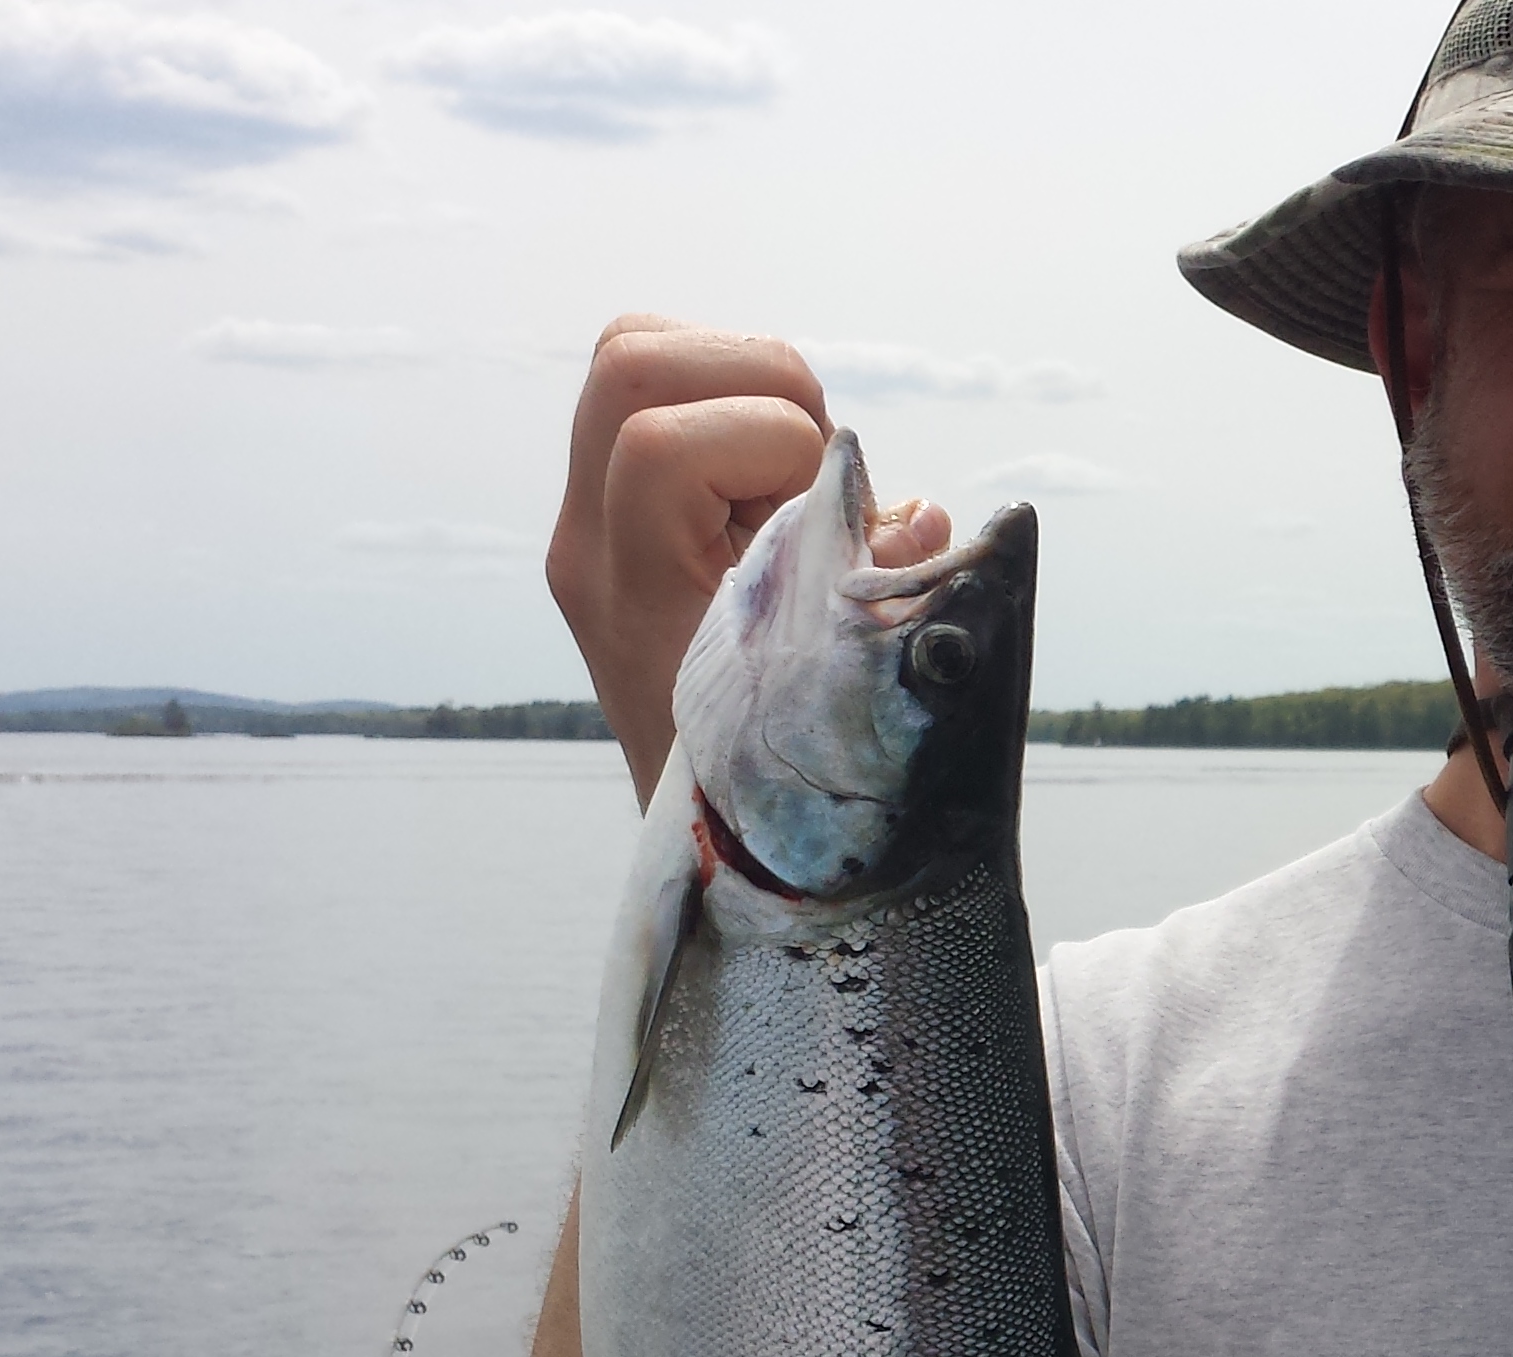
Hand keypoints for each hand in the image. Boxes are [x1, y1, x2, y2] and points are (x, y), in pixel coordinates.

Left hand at [545, 315, 953, 797]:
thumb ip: (884, 600)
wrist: (716, 847)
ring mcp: (595, 518)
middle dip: (762, 381)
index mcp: (629, 588)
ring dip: (749, 380)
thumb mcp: (845, 698)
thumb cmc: (789, 786)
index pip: (660, 442)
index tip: (831, 517)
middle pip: (631, 359)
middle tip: (820, 468)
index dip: (771, 446)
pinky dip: (738, 398)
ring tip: (802, 469)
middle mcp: (591, 541)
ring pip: (638, 353)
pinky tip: (782, 478)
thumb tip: (921, 517)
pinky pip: (659, 389)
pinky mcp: (622, 506)